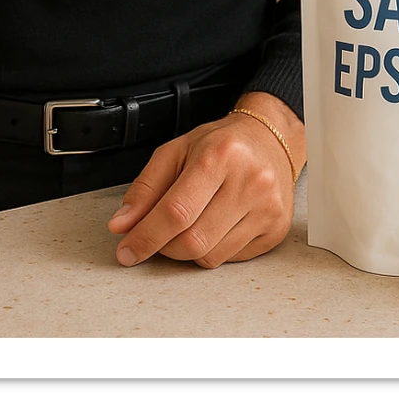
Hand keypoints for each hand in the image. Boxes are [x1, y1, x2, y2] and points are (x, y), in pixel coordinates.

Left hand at [107, 92, 304, 268]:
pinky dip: (213, 250)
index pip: (176, 211)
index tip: (127, 251)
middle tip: (158, 234)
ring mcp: (267, 208)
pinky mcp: (276, 230)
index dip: (146, 237)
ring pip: (211, 256)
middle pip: (193, 240)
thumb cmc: (220, 144)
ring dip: (188, 250)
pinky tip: (215, 225)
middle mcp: (249, 182)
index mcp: (220, 156)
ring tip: (190, 224)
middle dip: (165, 246)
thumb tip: (122, 226)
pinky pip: (231, 259)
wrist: (269, 139)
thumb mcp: (176, 152)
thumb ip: (145, 189)